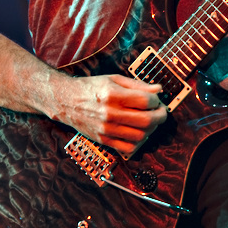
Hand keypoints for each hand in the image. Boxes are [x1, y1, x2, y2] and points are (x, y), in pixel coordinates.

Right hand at [52, 72, 167, 154]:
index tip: (156, 100)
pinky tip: (139, 132)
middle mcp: (109, 113)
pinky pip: (128, 148)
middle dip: (160, 116)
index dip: (156, 101)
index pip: (146, 101)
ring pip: (140, 135)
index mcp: (113, 95)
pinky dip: (139, 142)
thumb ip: (137, 85)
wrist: (66, 100)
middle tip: (161, 112)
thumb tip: (158, 90)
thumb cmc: (91, 87)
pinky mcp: (103, 139)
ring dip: (151, 129)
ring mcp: (106, 129)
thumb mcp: (114, 79)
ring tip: (150, 121)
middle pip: (146, 120)